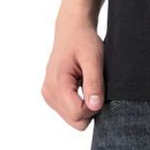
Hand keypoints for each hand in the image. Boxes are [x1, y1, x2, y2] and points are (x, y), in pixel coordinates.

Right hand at [41, 15, 105, 129]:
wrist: (72, 29)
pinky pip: (69, 111)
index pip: (78, 114)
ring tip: (88, 82)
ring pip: (73, 119)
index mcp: (57, 84)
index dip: (95, 106)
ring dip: (85, 105)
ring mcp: (48, 95)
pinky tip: (82, 85)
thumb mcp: (94, 57)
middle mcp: (49, 93)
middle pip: (76, 121)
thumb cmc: (84, 40)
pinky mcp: (51, 95)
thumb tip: (95, 106)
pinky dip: (79, 102)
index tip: (100, 87)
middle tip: (96, 85)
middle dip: (90, 108)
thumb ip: (94, 82)